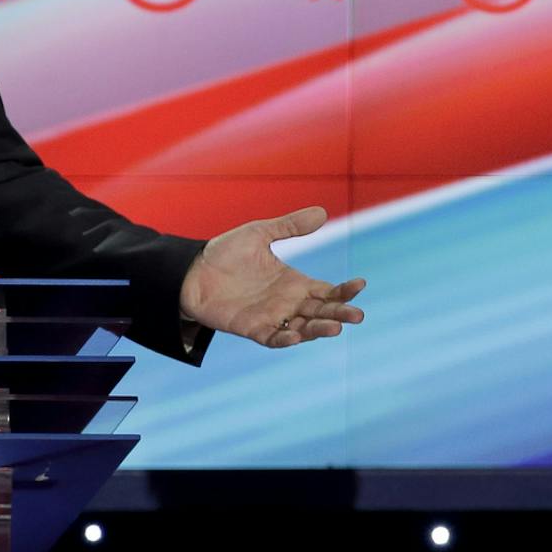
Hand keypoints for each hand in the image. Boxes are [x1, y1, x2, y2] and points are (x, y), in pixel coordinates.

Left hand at [178, 206, 366, 348]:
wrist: (191, 270)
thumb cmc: (225, 252)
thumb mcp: (260, 233)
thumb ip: (290, 226)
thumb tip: (322, 212)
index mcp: (294, 282)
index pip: (327, 291)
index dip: (344, 290)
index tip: (360, 284)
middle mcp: (287, 302)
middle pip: (321, 312)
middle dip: (340, 314)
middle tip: (357, 316)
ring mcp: (271, 317)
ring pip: (303, 328)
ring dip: (319, 330)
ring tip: (335, 327)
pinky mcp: (251, 328)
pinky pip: (273, 338)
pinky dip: (285, 339)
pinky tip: (297, 336)